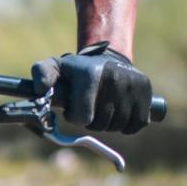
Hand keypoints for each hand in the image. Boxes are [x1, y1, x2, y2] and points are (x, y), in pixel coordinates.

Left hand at [32, 41, 151, 133]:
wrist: (108, 59)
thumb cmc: (77, 69)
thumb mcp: (55, 67)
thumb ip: (41, 74)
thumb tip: (39, 89)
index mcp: (90, 75)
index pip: (82, 118)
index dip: (75, 116)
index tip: (73, 106)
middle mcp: (114, 78)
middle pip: (100, 124)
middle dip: (91, 120)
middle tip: (89, 105)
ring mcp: (133, 86)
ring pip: (117, 126)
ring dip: (108, 123)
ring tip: (103, 106)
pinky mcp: (147, 92)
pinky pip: (135, 125)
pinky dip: (127, 124)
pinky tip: (119, 110)